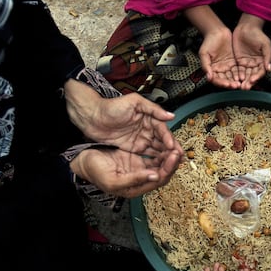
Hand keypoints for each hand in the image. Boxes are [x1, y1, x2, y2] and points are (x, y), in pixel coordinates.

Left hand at [64, 80, 182, 155]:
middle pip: (163, 141)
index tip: (173, 148)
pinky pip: (147, 155)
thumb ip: (153, 109)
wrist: (92, 117)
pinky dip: (155, 161)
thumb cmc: (111, 106)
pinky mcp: (134, 148)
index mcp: (150, 117)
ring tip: (172, 165)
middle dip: (171, 151)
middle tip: (179, 159)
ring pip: (157, 150)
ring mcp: (141, 139)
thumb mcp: (134, 102)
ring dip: (165, 157)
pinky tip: (160, 168)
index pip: (163, 130)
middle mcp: (148, 129)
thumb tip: (170, 116)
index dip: (169, 139)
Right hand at [70, 145, 181, 196]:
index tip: (174, 155)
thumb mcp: (113, 179)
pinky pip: (153, 155)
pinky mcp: (136, 158)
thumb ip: (135, 179)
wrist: (83, 161)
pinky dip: (160, 149)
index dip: (169, 168)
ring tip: (175, 145)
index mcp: (136, 188)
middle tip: (179, 149)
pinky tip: (165, 142)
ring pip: (160, 163)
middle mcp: (141, 179)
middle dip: (172, 161)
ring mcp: (139, 169)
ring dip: (168, 155)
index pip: (159, 180)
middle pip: (163, 172)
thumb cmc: (94, 171)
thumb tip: (155, 176)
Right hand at [200, 27, 241, 89]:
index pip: (216, 80)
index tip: (227, 84)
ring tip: (240, 83)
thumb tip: (209, 77)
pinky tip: (242, 77)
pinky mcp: (234, 63)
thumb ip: (205, 66)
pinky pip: (237, 70)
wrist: (217, 31)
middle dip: (230, 84)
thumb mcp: (204, 53)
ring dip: (235, 81)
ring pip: (231, 77)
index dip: (221, 83)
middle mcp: (219, 70)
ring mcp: (227, 67)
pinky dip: (239, 74)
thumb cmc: (208, 41)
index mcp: (211, 69)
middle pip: (225, 80)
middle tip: (235, 86)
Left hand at [232, 14, 270, 89]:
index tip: (252, 80)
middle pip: (253, 76)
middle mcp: (256, 65)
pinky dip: (237, 76)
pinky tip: (235, 79)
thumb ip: (268, 56)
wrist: (246, 27)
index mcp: (263, 61)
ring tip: (240, 86)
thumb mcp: (265, 44)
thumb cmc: (257, 34)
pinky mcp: (239, 62)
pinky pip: (238, 71)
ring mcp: (247, 64)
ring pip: (246, 75)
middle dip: (249, 82)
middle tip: (245, 87)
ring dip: (243, 81)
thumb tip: (269, 68)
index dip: (257, 77)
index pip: (261, 72)